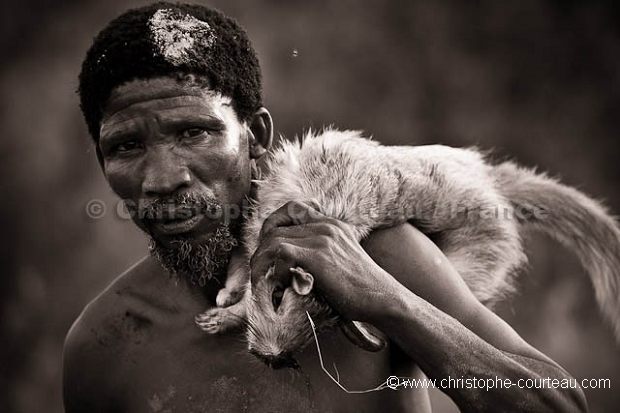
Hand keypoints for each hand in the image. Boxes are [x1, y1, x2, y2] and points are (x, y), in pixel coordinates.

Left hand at [250, 201, 405, 321]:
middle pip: (275, 226)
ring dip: (262, 264)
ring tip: (262, 284)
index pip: (292, 208)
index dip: (273, 224)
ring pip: (273, 240)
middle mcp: (325, 225)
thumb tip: (288, 265)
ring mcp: (322, 238)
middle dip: (261, 252)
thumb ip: (320, 252)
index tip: (268, 249)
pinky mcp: (319, 255)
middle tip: (259, 274)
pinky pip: (281, 253)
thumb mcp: (341, 259)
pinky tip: (280, 287)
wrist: (382, 298)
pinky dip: (274, 271)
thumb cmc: (360, 288)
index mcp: (331, 224)